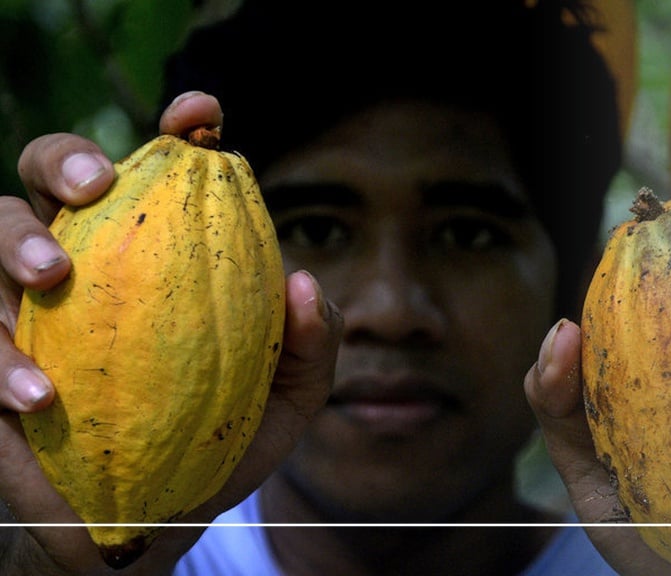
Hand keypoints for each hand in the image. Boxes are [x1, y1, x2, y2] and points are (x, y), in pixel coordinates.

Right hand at [0, 91, 343, 573]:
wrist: (157, 521)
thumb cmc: (220, 441)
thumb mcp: (287, 398)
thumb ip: (309, 344)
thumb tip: (302, 283)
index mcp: (154, 251)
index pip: (158, 172)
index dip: (177, 131)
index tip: (202, 119)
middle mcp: (82, 263)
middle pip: (47, 175)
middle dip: (65, 159)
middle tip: (98, 187)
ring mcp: (22, 311)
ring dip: (12, 245)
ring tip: (50, 280)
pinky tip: (39, 398)